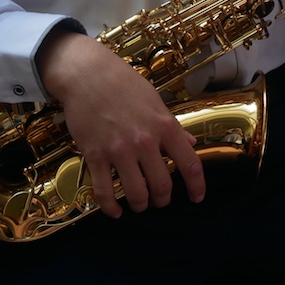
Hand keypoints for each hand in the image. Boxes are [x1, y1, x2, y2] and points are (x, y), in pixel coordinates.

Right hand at [36, 30, 205, 217]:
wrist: (87, 73)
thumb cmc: (122, 82)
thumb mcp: (154, 99)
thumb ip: (172, 125)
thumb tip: (190, 143)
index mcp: (164, 125)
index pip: (190, 164)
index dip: (197, 186)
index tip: (197, 197)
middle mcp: (144, 141)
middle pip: (162, 186)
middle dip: (162, 199)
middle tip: (159, 199)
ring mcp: (119, 150)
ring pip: (136, 194)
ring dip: (140, 204)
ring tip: (139, 202)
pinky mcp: (95, 155)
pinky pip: (104, 192)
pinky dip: (111, 208)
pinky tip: (116, 210)